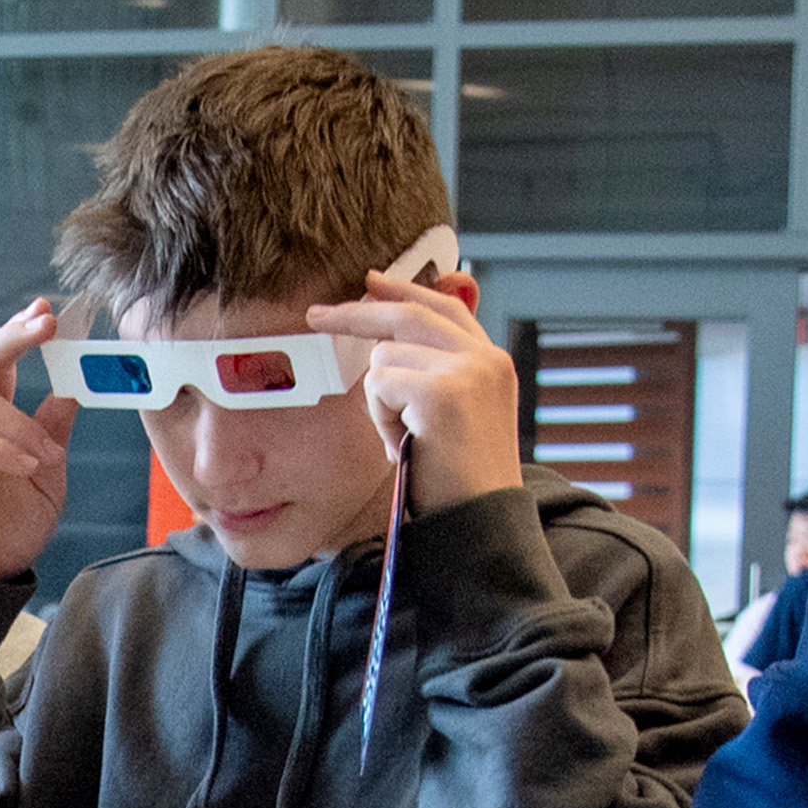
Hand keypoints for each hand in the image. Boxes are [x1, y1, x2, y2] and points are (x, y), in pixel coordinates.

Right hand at [0, 307, 72, 588]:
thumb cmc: (2, 537)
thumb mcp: (45, 482)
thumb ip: (52, 434)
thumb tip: (72, 388)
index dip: (18, 332)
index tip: (47, 312)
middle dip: (11, 337)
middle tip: (47, 324)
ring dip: (21, 425)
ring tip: (44, 460)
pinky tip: (25, 467)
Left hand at [314, 277, 518, 515]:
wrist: (482, 525)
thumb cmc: (461, 484)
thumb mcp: (457, 420)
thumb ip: (435, 377)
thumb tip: (386, 345)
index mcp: (493, 362)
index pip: (445, 308)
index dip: (404, 291)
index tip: (371, 281)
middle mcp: (485, 359)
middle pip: (408, 314)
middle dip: (356, 313)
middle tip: (314, 316)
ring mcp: (467, 371)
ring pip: (385, 356)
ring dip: (380, 402)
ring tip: (405, 441)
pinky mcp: (442, 392)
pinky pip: (380, 384)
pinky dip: (381, 419)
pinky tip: (404, 446)